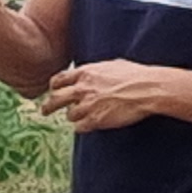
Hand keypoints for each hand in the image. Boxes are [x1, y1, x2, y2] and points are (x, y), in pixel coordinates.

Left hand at [43, 58, 176, 130]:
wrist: (147, 89)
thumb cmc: (136, 75)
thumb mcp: (112, 65)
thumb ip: (97, 70)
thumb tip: (94, 71)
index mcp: (86, 72)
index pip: (60, 79)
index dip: (55, 86)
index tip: (53, 90)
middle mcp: (82, 88)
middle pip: (55, 99)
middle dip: (48, 106)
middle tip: (45, 111)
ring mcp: (87, 105)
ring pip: (69, 115)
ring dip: (74, 117)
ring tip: (82, 118)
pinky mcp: (95, 120)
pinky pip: (79, 127)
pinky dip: (82, 127)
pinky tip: (88, 126)